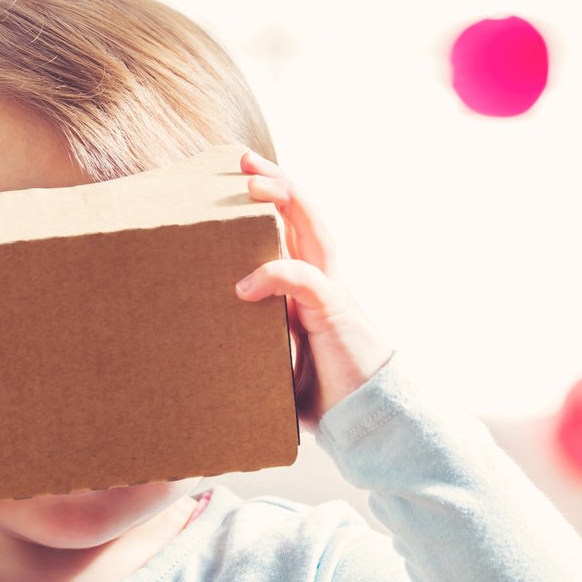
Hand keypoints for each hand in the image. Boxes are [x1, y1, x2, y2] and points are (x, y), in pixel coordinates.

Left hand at [235, 150, 394, 433]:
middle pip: (306, 214)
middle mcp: (326, 280)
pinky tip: (243, 286)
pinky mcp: (335, 312)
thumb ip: (258, 347)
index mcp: (314, 289)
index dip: (273, 201)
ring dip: (285, 200)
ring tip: (252, 183)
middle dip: (277, 181)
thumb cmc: (331, 398)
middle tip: (242, 159)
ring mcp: (333, 292)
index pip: (294, 232)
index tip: (240, 179)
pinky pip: (303, 279)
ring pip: (313, 229)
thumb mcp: (283, 366)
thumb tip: (208, 353)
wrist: (373, 422)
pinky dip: (272, 275)